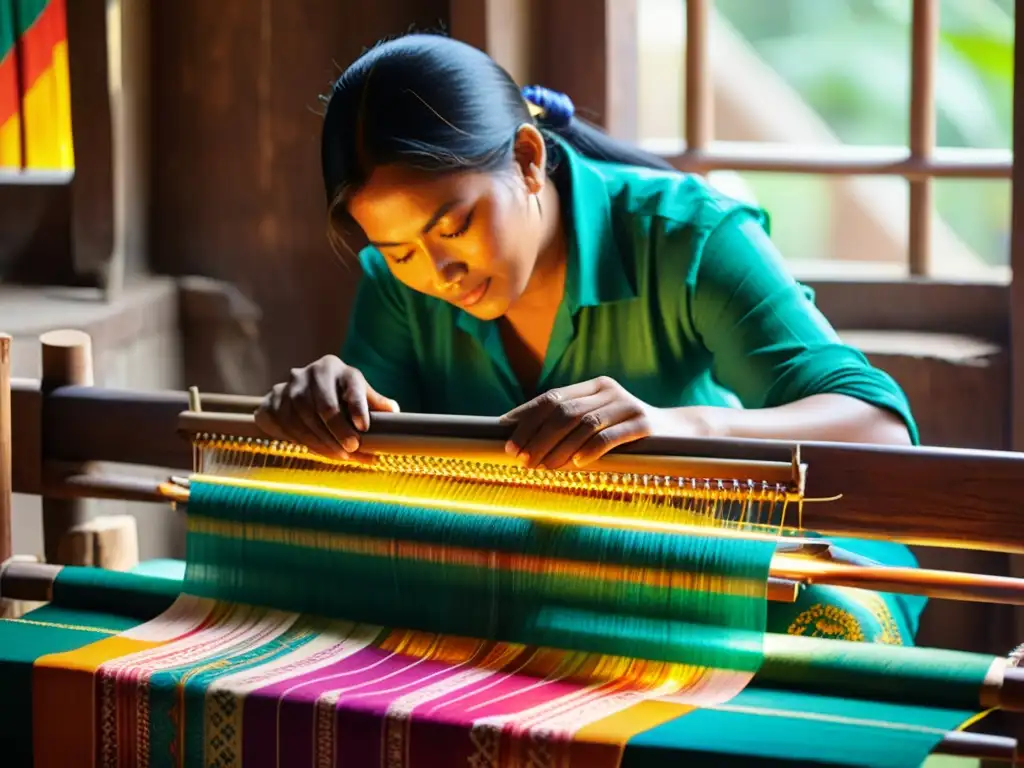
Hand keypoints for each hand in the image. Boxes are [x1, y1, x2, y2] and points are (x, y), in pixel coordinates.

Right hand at [254, 354, 399, 458]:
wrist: (294, 395)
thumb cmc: (335, 393)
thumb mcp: (355, 391)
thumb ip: (374, 402)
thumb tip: (394, 411)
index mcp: (335, 367)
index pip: (350, 385)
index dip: (357, 406)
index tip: (364, 427)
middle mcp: (311, 373)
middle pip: (325, 406)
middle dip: (340, 431)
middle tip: (354, 448)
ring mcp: (289, 387)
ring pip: (306, 419)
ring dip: (325, 442)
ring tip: (343, 456)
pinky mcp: (274, 401)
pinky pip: (290, 428)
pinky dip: (309, 444)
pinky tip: (324, 452)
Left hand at [500, 376, 687, 469]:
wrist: (682, 434)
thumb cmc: (631, 435)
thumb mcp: (600, 422)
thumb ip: (571, 425)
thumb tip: (525, 442)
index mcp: (594, 386)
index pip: (552, 397)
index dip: (526, 415)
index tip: (505, 435)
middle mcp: (609, 391)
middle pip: (563, 411)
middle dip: (536, 435)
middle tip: (520, 458)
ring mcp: (627, 405)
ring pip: (582, 424)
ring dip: (557, 448)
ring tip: (542, 467)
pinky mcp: (644, 423)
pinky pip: (609, 436)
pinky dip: (589, 450)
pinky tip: (577, 464)